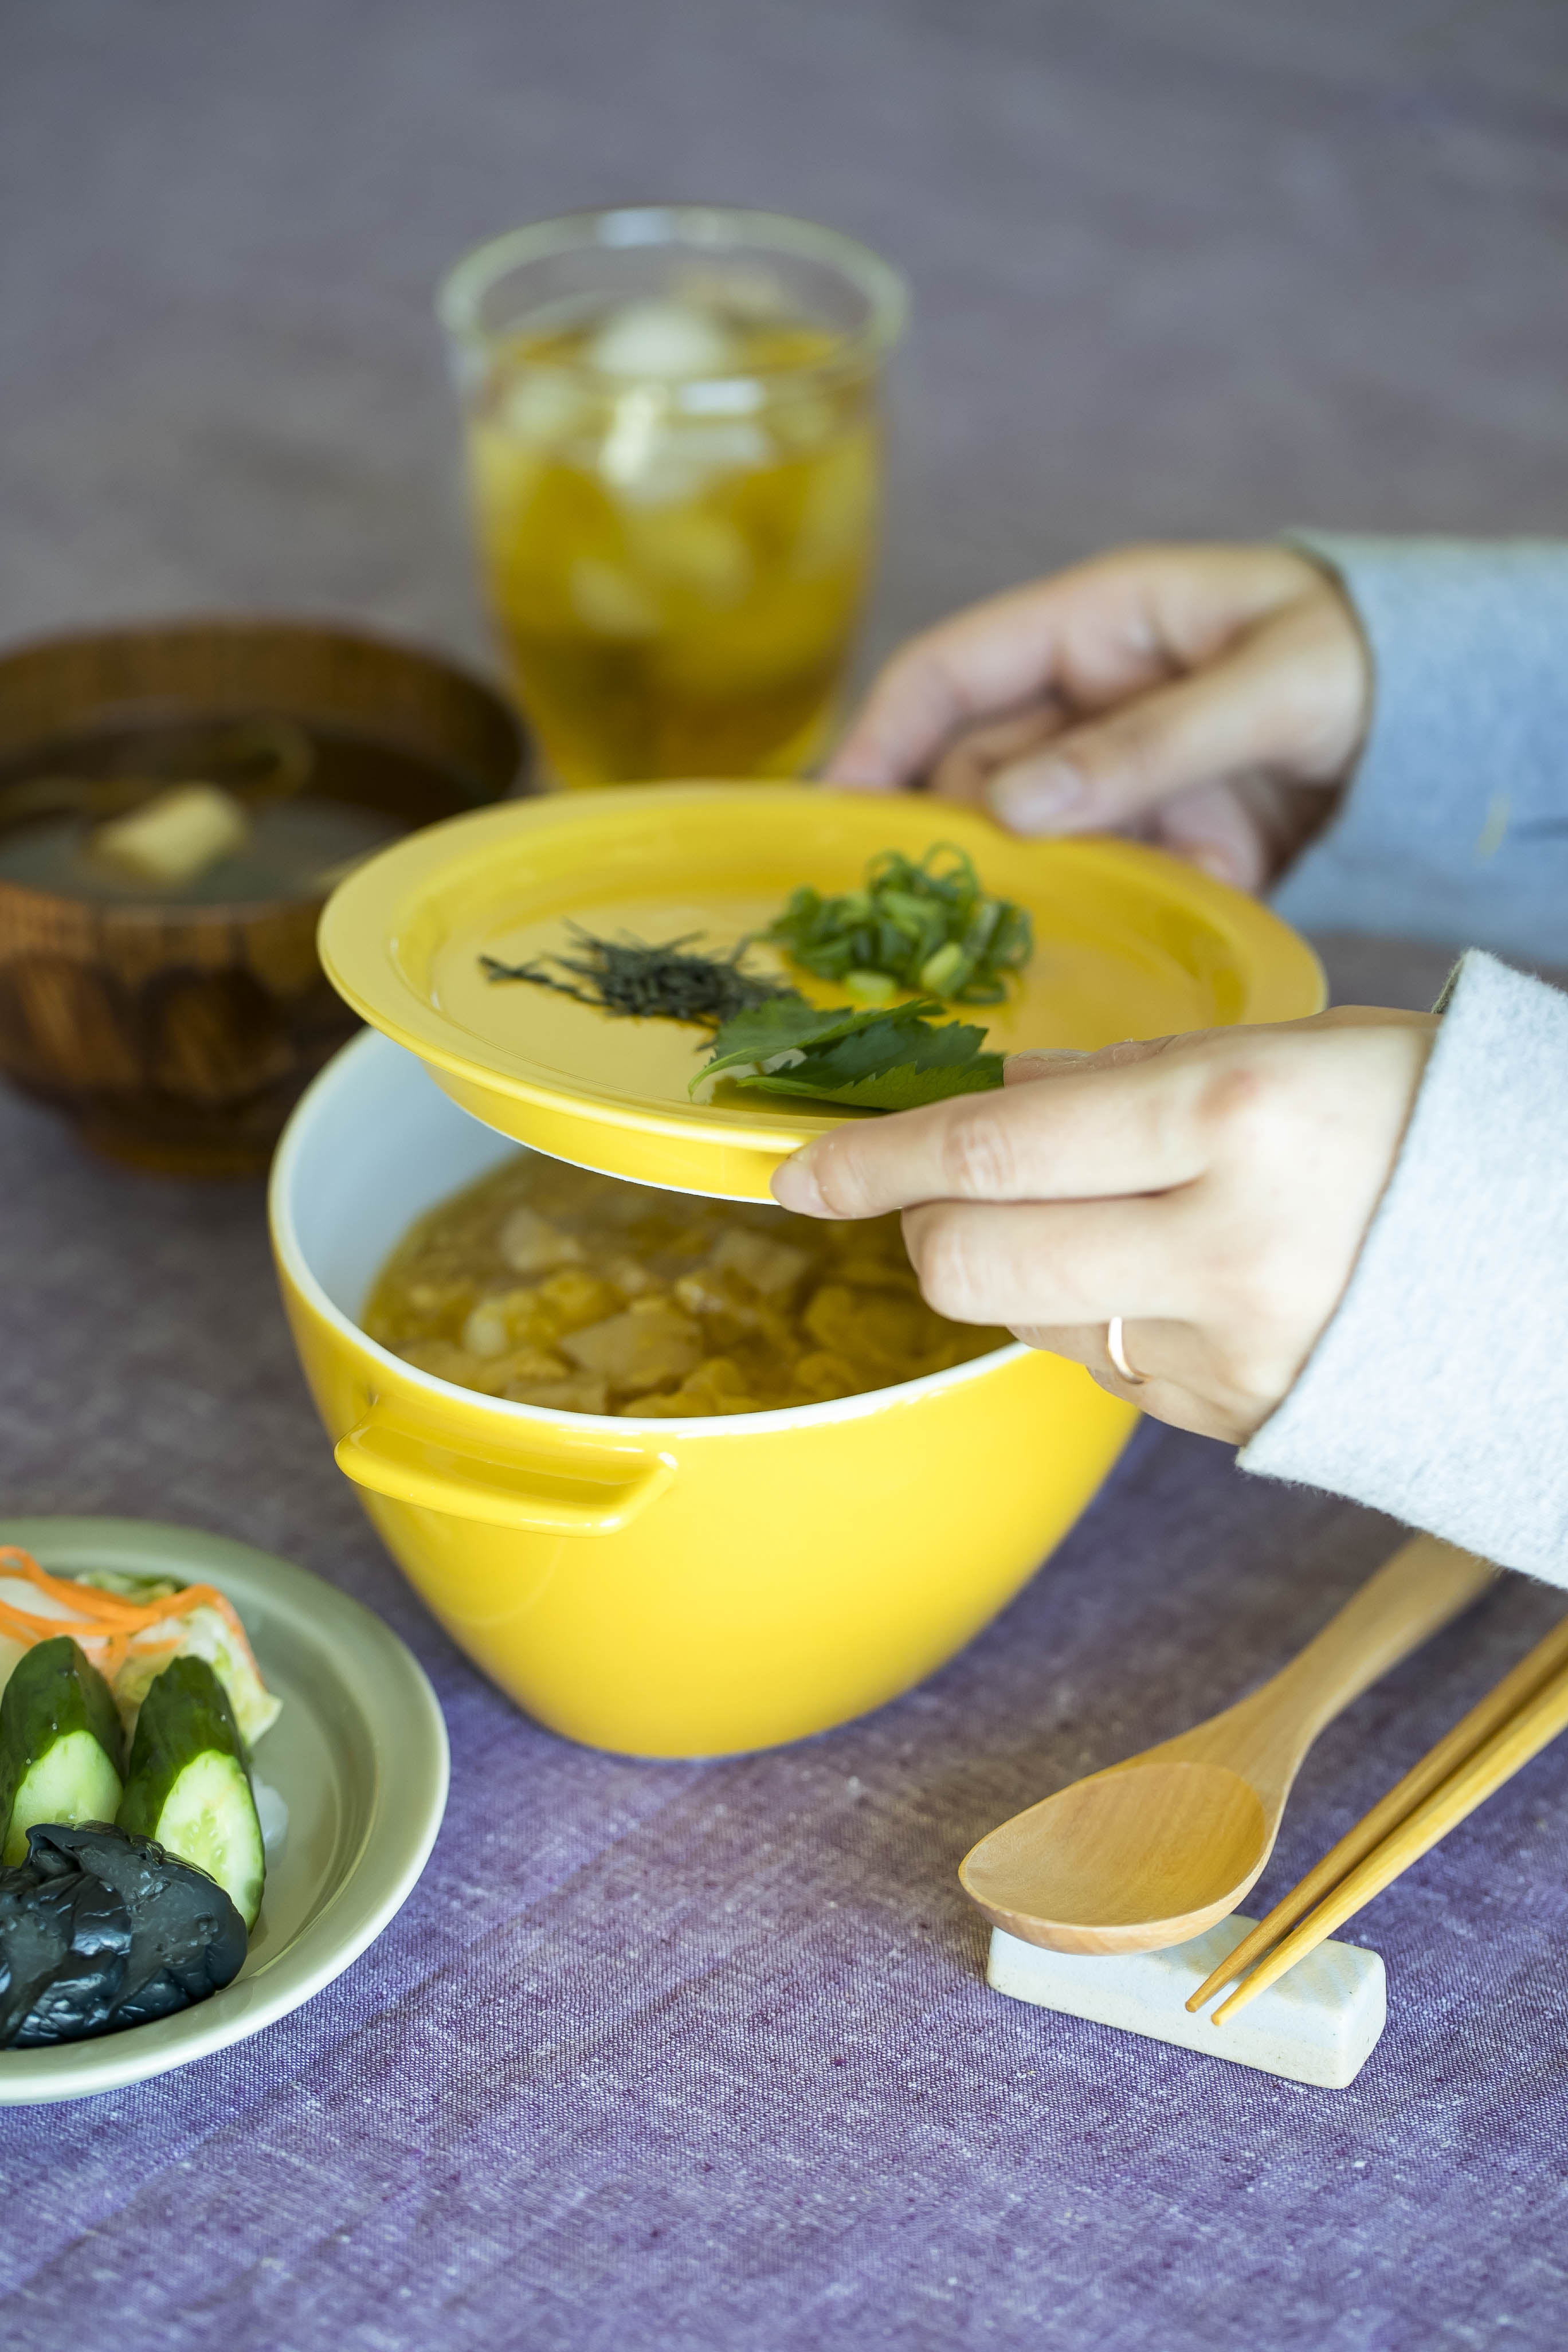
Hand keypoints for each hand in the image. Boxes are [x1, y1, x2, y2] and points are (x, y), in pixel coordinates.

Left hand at [770, 1010, 1437, 1445]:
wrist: (1555, 1260)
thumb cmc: (1423, 1117)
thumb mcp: (1286, 1049)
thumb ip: (1127, 1080)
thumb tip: (994, 1096)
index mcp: (1232, 1116)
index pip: (991, 1147)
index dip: (872, 1160)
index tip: (800, 1167)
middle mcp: (1222, 1244)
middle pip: (973, 1265)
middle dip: (925, 1225)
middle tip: (940, 1187)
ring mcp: (1230, 1351)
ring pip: (1029, 1322)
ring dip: (1018, 1268)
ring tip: (1104, 1216)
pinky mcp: (1238, 1421)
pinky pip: (1108, 1371)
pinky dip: (1101, 1317)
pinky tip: (1168, 1275)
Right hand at [824, 543, 1372, 892]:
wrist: (1437, 715)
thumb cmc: (1351, 654)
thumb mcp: (1265, 684)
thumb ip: (1147, 742)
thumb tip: (1017, 808)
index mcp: (1088, 628)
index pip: (944, 674)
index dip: (874, 739)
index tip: (829, 815)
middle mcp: (1079, 707)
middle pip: (967, 775)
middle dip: (942, 843)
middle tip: (908, 920)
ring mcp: (1110, 782)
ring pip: (1022, 847)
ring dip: (1018, 894)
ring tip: (997, 943)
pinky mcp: (1151, 847)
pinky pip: (1094, 891)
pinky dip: (1096, 920)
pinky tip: (1106, 937)